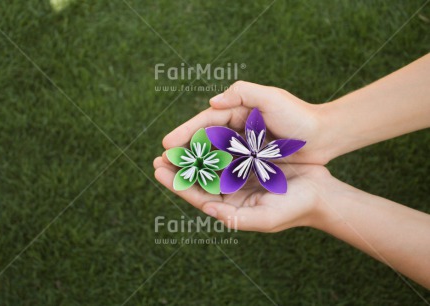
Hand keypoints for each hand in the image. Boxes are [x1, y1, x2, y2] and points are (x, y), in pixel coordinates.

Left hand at [153, 153, 332, 231]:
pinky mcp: (251, 159)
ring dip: (193, 152)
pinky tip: (202, 133)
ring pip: (210, 162)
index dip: (177, 184)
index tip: (159, 171)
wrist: (321, 193)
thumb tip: (206, 208)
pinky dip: (214, 142)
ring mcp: (240, 174)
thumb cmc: (294, 209)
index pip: (198, 196)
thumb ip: (234, 218)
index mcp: (231, 206)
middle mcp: (232, 190)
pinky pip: (228, 149)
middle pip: (200, 178)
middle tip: (160, 156)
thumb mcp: (264, 218)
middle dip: (179, 167)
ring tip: (175, 143)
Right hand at [163, 81, 333, 164]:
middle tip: (161, 163)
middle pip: (203, 140)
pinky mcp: (252, 160)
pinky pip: (227, 167)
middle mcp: (237, 128)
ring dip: (194, 165)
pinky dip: (213, 174)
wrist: (325, 136)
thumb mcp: (272, 97)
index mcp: (237, 110)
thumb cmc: (299, 116)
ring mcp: (244, 145)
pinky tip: (201, 184)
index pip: (205, 121)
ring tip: (174, 176)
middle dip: (183, 152)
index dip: (184, 132)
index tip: (166, 145)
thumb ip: (241, 93)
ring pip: (212, 155)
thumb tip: (211, 102)